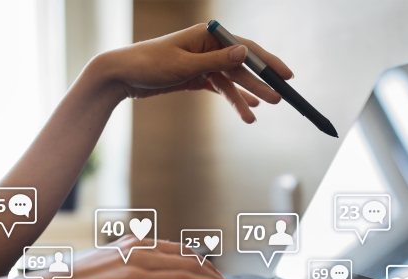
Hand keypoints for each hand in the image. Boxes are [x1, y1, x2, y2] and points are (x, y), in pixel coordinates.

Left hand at [97, 24, 293, 122]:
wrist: (122, 75)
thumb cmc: (149, 65)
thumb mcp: (184, 65)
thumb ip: (217, 61)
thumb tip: (245, 52)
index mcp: (208, 36)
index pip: (245, 48)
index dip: (267, 62)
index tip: (285, 75)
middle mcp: (208, 47)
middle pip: (241, 66)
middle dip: (259, 84)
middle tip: (278, 99)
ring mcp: (202, 62)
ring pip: (230, 81)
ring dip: (244, 98)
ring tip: (257, 115)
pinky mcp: (194, 77)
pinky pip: (219, 88)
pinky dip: (231, 99)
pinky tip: (246, 110)